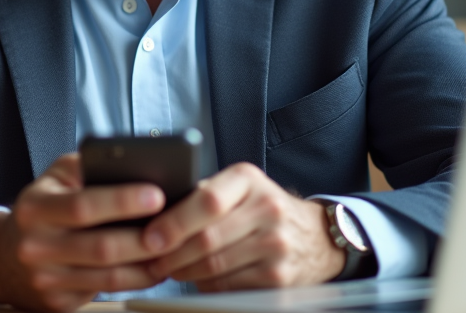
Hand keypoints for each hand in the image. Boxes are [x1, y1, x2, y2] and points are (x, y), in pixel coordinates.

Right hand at [0, 153, 166, 312]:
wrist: (3, 255)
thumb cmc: (42, 206)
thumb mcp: (55, 177)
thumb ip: (88, 167)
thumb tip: (135, 165)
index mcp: (34, 208)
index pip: (82, 205)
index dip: (122, 201)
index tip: (157, 194)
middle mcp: (36, 247)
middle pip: (101, 247)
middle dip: (145, 238)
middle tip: (177, 226)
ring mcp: (46, 280)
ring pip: (109, 276)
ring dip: (148, 264)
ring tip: (175, 248)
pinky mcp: (58, 303)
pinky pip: (107, 293)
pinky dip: (137, 281)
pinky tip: (154, 266)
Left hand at [142, 162, 346, 291]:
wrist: (314, 236)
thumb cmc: (262, 209)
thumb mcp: (239, 187)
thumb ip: (204, 193)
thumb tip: (154, 210)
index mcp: (249, 179)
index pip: (207, 200)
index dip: (174, 222)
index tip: (150, 236)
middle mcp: (267, 208)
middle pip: (207, 238)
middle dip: (172, 253)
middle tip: (151, 260)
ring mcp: (276, 244)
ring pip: (215, 265)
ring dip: (184, 271)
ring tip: (168, 269)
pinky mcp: (280, 277)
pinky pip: (229, 285)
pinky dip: (205, 285)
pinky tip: (195, 279)